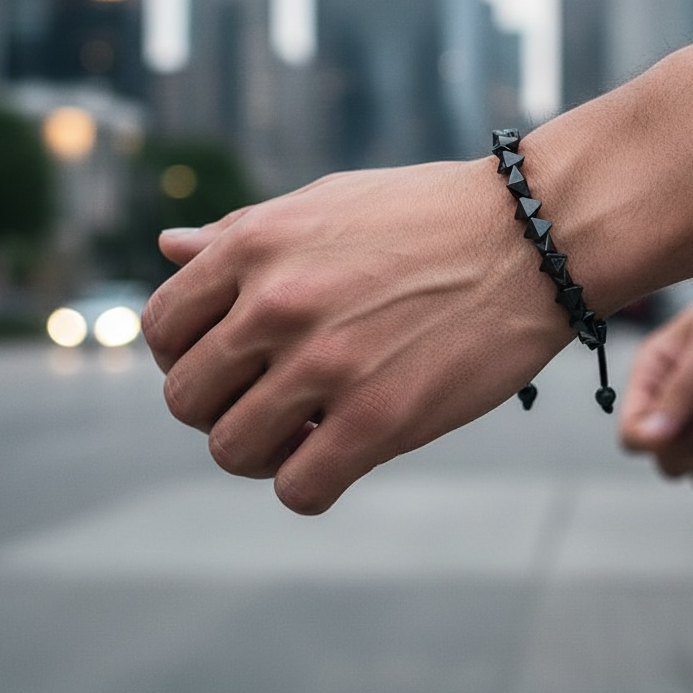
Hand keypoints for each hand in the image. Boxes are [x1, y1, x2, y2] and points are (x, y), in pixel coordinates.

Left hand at [141, 160, 572, 513]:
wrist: (532, 234)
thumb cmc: (428, 215)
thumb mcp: (325, 203)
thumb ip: (240, 233)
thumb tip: (167, 247)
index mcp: (256, 246)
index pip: (161, 329)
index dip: (185, 357)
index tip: (230, 365)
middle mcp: (278, 304)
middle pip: (185, 400)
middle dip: (219, 410)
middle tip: (268, 401)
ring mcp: (328, 364)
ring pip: (233, 451)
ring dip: (261, 453)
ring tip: (305, 431)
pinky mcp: (381, 418)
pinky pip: (300, 489)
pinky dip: (308, 485)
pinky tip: (340, 455)